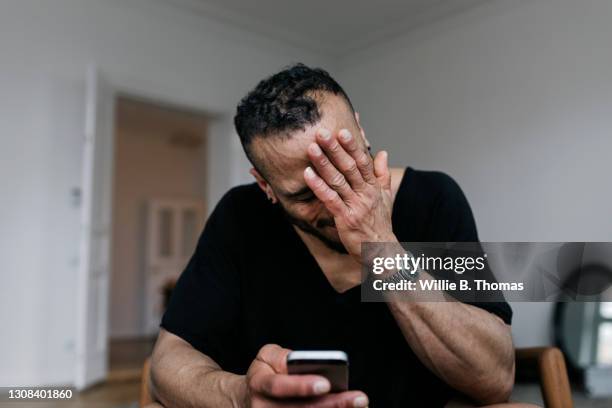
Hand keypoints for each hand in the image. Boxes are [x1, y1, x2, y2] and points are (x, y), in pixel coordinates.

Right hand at [244, 344, 367, 407]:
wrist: (247, 399)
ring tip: (360, 406)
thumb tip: (306, 364)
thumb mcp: (266, 356)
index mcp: (258, 383)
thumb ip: (282, 356)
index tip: (325, 383)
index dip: (301, 386)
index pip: (278, 386)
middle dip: (332, 404)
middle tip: (359, 398)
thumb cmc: (265, 373)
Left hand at [304, 128, 395, 263]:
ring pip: (338, 180)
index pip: (362, 161)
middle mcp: (365, 193)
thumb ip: (381, 173)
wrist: (382, 251)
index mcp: (373, 186)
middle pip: (349, 166)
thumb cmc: (380, 223)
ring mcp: (355, 205)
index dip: (352, 145)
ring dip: (324, 163)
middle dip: (335, 148)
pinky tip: (308, 174)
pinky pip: (330, 199)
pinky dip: (318, 186)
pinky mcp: (345, 218)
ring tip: (312, 149)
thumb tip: (381, 152)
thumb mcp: (385, 196)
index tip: (341, 130)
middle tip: (321, 133)